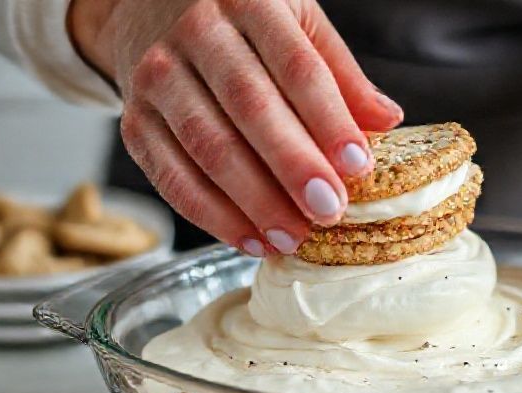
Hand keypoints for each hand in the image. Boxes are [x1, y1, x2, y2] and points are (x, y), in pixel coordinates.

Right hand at [69, 0, 403, 254]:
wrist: (142, 8)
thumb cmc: (237, 20)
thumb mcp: (294, 21)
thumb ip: (339, 72)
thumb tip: (387, 120)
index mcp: (249, 2)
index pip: (295, 65)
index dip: (328, 118)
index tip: (358, 164)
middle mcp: (197, 34)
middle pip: (249, 106)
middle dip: (292, 166)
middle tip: (329, 210)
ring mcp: (158, 78)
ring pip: (207, 146)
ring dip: (253, 201)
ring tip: (293, 236)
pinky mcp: (134, 122)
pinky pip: (172, 177)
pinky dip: (212, 216)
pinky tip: (251, 239)